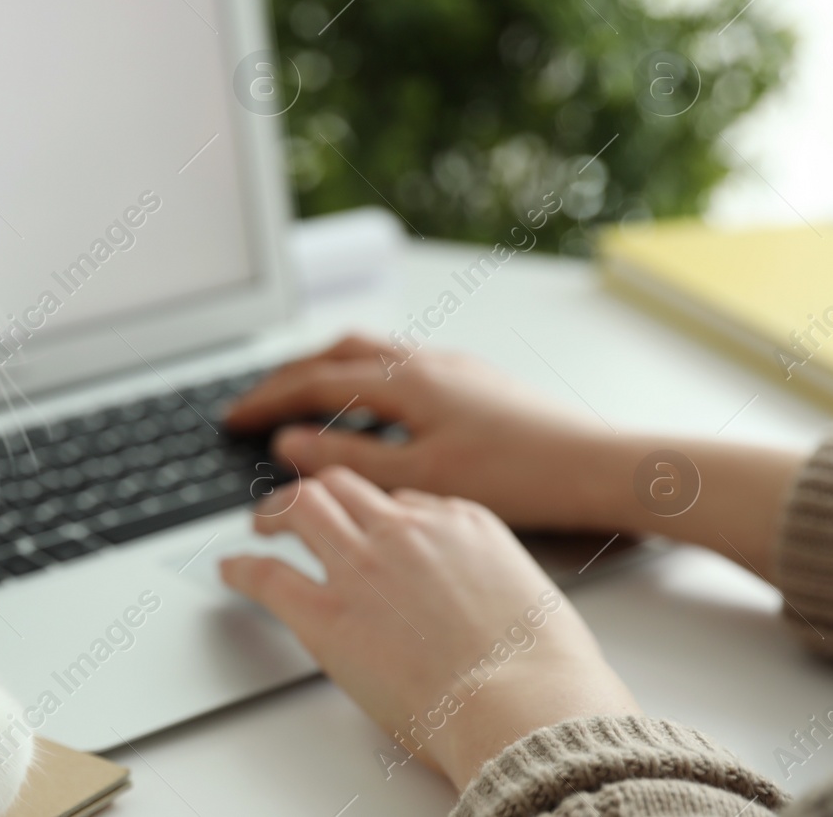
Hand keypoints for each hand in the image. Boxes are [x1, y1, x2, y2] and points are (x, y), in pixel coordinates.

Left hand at [220, 467, 638, 789]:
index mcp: (462, 522)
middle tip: (299, 509)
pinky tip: (231, 571)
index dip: (379, 511)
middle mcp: (406, 530)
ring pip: (302, 506)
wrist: (526, 703)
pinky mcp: (325, 614)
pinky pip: (267, 574)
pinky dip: (242, 567)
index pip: (404, 499)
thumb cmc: (543, 670)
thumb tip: (476, 593)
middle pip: (345, 485)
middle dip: (318, 491)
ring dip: (275, 512)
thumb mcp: (531, 597)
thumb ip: (491, 579)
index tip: (369, 523)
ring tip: (262, 525)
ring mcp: (361, 565)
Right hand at [226, 334, 806, 578]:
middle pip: (335, 354)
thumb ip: (347, 458)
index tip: (230, 418)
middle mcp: (426, 360)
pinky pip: (399, 366)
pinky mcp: (475, 381)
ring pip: (370, 355)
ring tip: (298, 398)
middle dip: (287, 377)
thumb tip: (290, 443)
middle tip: (252, 403)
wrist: (601, 468)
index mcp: (406, 379)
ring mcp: (452, 366)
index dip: (265, 400)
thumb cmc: (521, 477)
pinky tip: (370, 409)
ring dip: (326, 372)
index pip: (313, 381)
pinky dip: (363, 380)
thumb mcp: (420, 478)